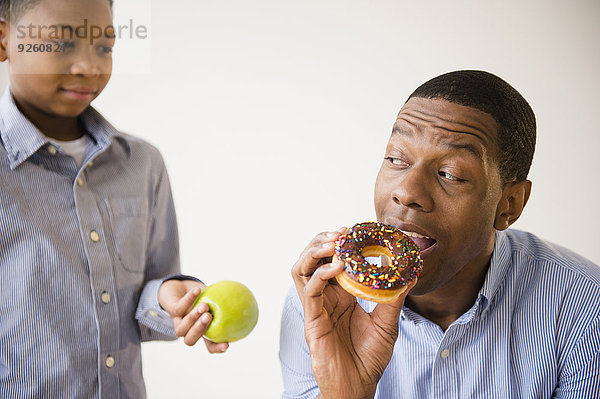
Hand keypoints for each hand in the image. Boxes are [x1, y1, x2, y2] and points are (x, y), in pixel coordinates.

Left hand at [158, 279, 229, 353]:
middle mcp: (189, 330)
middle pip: (190, 340)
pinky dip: (188, 299)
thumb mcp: (217, 298)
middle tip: (209, 318)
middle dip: (199, 331)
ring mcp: (178, 321)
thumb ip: (228, 303)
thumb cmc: (204, 294)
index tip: (227, 344)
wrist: (180, 287)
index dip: (217, 348)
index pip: (210, 345)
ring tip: (204, 306)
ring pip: (181, 329)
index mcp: (202, 331)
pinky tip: (197, 291)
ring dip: (192, 318)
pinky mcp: (171, 310)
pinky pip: (178, 308)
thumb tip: (249, 301)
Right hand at [292, 229, 415, 398]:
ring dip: (315, 251)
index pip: (333, 260)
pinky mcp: (312, 320)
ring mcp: (316, 307)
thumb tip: (408, 273)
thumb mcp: (388, 324)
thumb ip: (394, 298)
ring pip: (302, 269)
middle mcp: (325, 297)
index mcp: (341, 295)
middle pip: (312, 259)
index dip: (340, 243)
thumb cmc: (369, 358)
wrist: (358, 386)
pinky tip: (336, 268)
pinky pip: (309, 291)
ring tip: (334, 243)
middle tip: (341, 232)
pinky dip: (320, 275)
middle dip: (323, 240)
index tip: (354, 230)